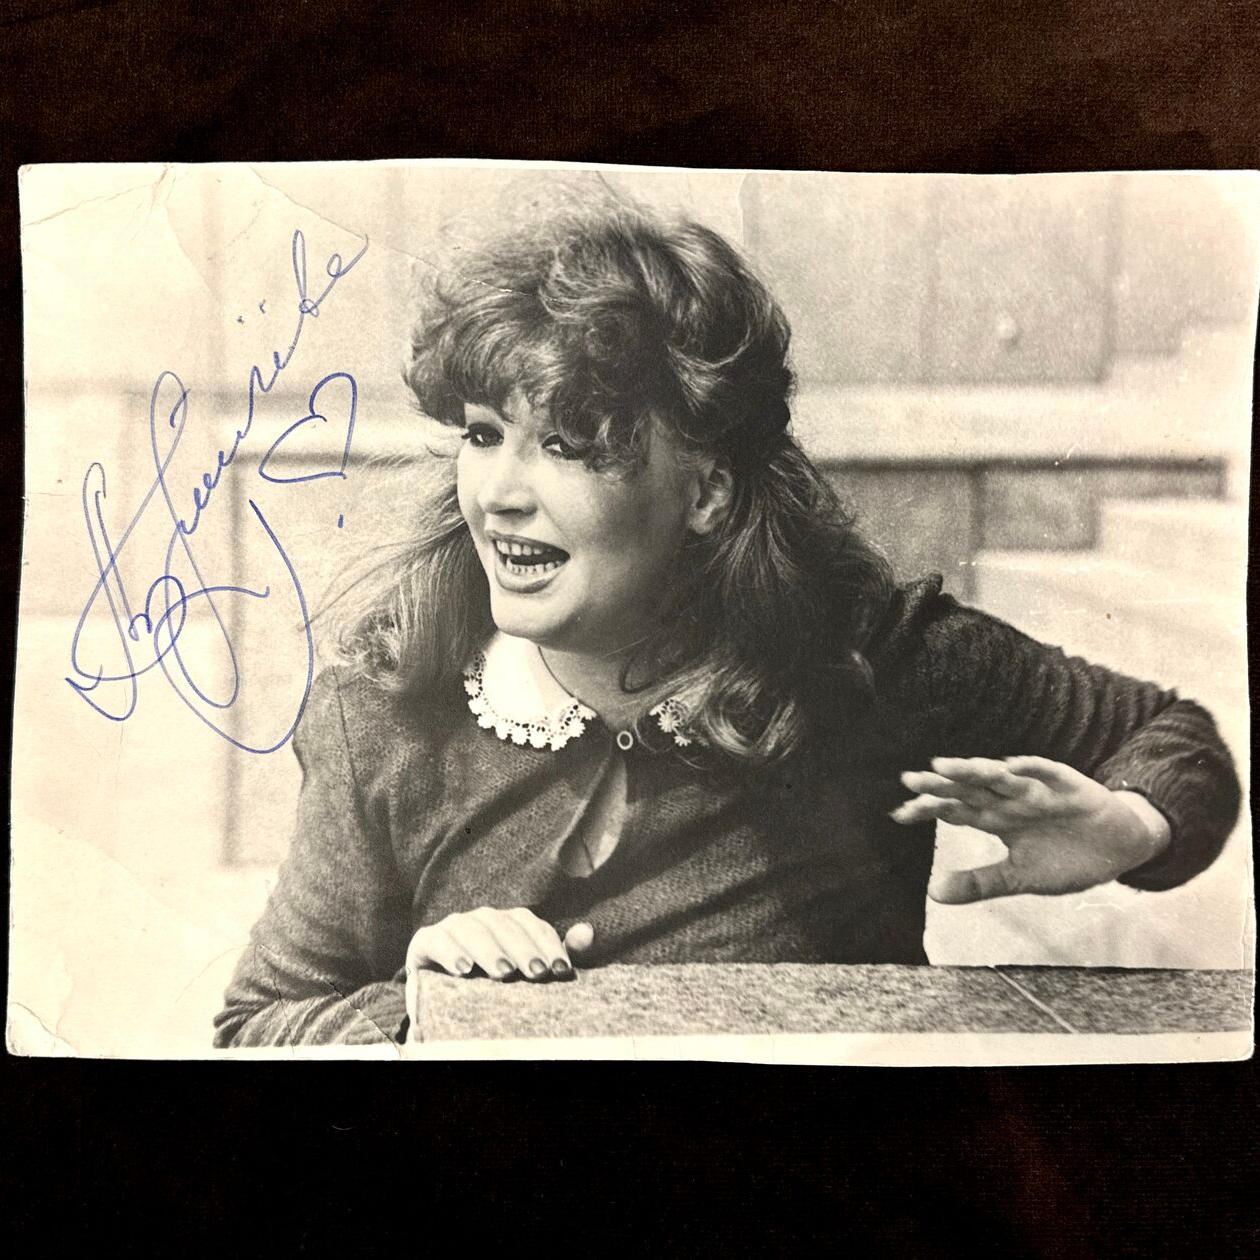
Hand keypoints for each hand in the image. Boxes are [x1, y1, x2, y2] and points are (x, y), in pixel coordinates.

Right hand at [404, 909, 594, 1038]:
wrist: (443, 998)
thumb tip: (588, 932)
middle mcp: (483, 918)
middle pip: (505, 925)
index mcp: (509, 922)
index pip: (533, 925)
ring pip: (473, 929)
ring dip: (489, 949)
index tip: (561, 970)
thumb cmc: (494, 984)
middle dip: (522, 949)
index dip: (548, 945)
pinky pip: (437, 940)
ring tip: (503, 972)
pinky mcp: (426, 941)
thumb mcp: (527, 971)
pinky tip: (462, 970)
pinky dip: (450, 952)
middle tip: (536, 972)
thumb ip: (559, 953)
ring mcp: (454, 926)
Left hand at [891, 755, 1170, 902]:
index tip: (898, 814)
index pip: (956, 811)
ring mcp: (1040, 792)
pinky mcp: (1071, 787)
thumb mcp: (1020, 878)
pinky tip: (1012, 765)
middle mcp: (1012, 801)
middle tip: (910, 779)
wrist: (1120, 850)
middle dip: (942, 784)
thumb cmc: (1067, 858)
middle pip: (971, 790)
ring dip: (975, 771)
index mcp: (998, 820)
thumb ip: (980, 883)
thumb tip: (933, 893)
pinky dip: (1032, 769)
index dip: (929, 810)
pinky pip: (1049, 774)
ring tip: (946, 764)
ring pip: (1002, 778)